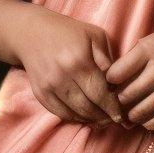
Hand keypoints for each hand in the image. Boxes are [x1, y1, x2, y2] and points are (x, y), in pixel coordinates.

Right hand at [17, 6, 124, 126]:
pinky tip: (85, 116)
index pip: (100, 93)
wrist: (31, 32)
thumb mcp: (93, 35)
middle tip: (115, 120)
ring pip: (74, 113)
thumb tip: (115, 79)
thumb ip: (106, 56)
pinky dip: (74, 118)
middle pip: (88, 106)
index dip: (113, 107)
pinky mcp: (40, 93)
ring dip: (91, 120)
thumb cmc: (68, 32)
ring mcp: (50, 86)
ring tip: (103, 120)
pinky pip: (60, 113)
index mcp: (79, 61)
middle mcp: (63, 76)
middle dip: (104, 117)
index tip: (122, 115)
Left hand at [105, 20, 153, 130]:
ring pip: (138, 113)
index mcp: (150, 48)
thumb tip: (114, 75)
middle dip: (118, 102)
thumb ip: (139, 54)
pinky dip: (149, 122)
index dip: (109, 83)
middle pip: (124, 96)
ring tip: (133, 111)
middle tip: (119, 103)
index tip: (112, 85)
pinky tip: (150, 116)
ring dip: (132, 115)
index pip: (114, 74)